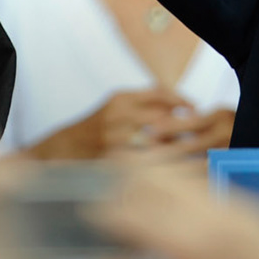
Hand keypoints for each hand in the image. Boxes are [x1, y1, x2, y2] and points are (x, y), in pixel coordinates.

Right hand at [30, 89, 196, 158]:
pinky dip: (159, 161)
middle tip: (193, 132)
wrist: (64, 147)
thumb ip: (143, 101)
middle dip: (181, 125)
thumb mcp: (116, 106)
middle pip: (163, 116)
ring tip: (185, 150)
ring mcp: (116, 137)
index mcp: (121, 98)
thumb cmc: (97, 127)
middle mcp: (118, 114)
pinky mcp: (113, 158)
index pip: (160, 93)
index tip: (194, 108)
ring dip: (173, 145)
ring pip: (157, 140)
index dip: (181, 100)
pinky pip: (144, 160)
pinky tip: (168, 165)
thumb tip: (176, 102)